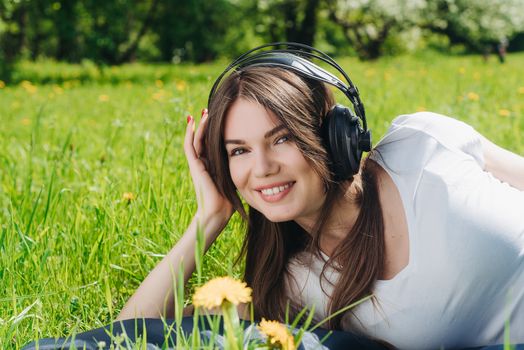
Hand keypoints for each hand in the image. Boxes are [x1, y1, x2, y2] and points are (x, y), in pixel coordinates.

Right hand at [184, 109, 233, 228]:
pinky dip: (189, 133)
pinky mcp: (194, 166)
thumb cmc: (229, 200)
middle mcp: (203, 163)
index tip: (219, 118)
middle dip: (205, 124)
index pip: (210, 144)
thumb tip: (255, 160)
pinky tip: (192, 122)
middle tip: (208, 110)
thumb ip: (239, 168)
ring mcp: (197, 164)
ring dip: (199, 125)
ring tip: (203, 112)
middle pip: (202, 139)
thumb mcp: (236, 178)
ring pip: (196, 140)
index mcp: (211, 166)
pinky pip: (189, 146)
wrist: (218, 211)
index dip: (213, 132)